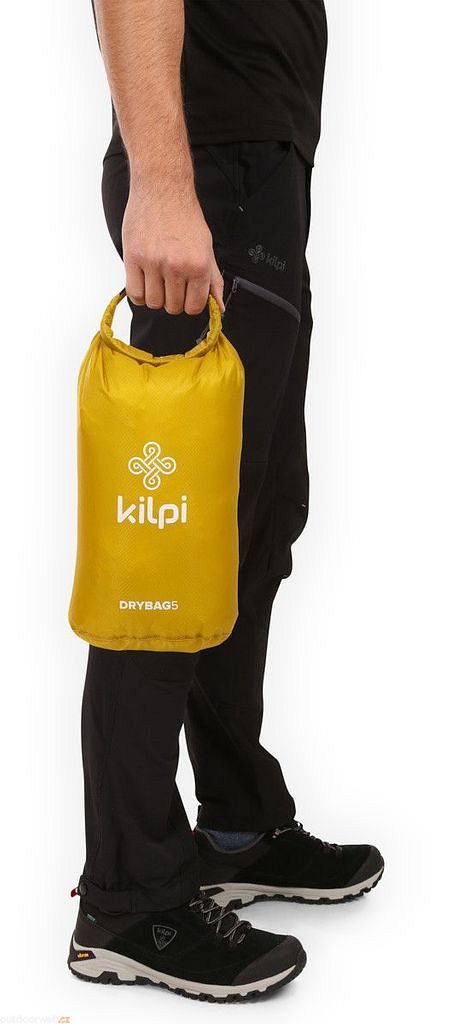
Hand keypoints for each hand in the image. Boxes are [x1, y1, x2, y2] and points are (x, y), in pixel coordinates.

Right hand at [122, 176, 224, 314]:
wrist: (162, 188)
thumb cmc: (184, 215)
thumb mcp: (206, 247)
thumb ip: (212, 280)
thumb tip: (218, 308)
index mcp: (198, 264)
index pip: (194, 307)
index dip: (190, 304)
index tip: (187, 296)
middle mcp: (176, 266)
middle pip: (173, 307)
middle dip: (173, 300)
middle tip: (172, 284)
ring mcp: (153, 263)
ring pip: (153, 303)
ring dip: (156, 297)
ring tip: (158, 281)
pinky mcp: (133, 258)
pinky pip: (135, 293)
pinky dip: (140, 294)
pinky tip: (145, 282)